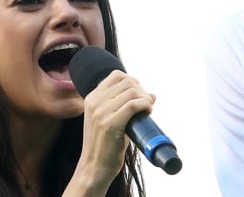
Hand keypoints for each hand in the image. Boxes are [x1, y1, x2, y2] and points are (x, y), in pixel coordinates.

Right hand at [69, 71, 153, 193]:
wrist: (94, 168)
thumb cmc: (106, 145)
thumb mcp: (110, 120)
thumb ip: (126, 105)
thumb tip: (152, 94)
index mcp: (91, 98)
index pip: (116, 75)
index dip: (133, 82)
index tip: (139, 95)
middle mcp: (94, 102)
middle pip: (127, 81)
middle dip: (142, 91)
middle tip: (146, 105)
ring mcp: (101, 112)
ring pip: (133, 91)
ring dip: (146, 99)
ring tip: (147, 109)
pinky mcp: (110, 124)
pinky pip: (134, 105)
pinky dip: (145, 105)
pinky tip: (148, 112)